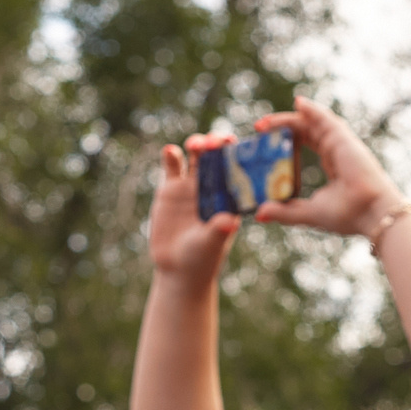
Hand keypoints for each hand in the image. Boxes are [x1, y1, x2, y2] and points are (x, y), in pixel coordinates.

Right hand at [148, 138, 239, 284]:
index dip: (240, 156)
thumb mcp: (211, 244)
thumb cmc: (202, 259)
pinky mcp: (170, 189)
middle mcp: (214, 187)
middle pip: (218, 157)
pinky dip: (171, 155)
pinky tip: (170, 151)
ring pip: (196, 156)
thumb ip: (219, 231)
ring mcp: (192, 185)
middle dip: (219, 145)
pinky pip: (172, 166)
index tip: (240, 149)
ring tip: (196, 145)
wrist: (178, 268)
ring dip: (197, 144)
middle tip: (218, 141)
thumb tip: (230, 222)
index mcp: (230, 197)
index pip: (238, 170)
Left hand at [251, 96, 403, 240]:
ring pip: (310, 122)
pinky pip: (325, 118)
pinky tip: (298, 103)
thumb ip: (285, 211)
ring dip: (287, 118)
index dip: (285, 139)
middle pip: (304, 130)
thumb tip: (259, 213)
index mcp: (329, 164)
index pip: (304, 143)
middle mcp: (334, 150)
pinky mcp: (343, 139)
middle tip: (258, 129)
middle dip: (280, 126)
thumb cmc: (346, 215)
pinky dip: (312, 110)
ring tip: (265, 122)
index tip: (264, 143)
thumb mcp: (308, 213)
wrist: (371, 213)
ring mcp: (339, 143)